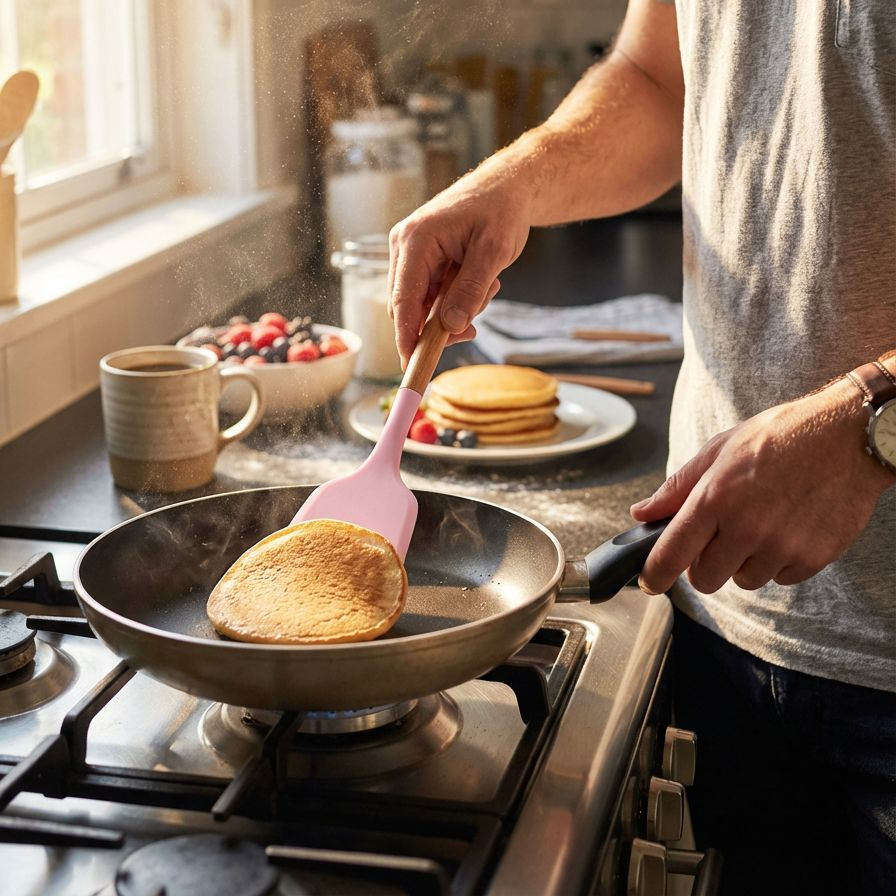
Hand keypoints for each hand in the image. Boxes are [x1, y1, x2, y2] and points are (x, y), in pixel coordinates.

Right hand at [388, 159, 532, 366]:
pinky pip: (431, 295)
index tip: (411, 364)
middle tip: (473, 331)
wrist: (506, 187)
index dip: (406, 336)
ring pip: (422, 304)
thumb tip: (451, 327)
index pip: (403, 299)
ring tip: (487, 287)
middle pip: (409, 306)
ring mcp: (410, 253)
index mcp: (416, 239)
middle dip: (439, 325)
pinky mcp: (421, 260)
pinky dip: (455, 300)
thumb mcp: (493, 252)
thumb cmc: (500, 211)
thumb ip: (470, 290)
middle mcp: (404, 246)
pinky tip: (480, 284)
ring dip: (454, 309)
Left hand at [631, 378, 894, 593]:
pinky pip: (781, 577)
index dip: (654, 575)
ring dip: (745, 561)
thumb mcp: (719, 450)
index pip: (672, 553)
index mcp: (716, 498)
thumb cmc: (780, 436)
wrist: (849, 435)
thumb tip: (642, 514)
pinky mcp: (814, 557)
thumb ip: (677, 488)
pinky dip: (779, 561)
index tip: (648, 582)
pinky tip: (789, 527)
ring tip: (762, 522)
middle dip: (704, 565)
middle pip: (705, 579)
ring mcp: (783, 545)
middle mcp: (747, 527)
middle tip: (718, 538)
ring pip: (745, 580)